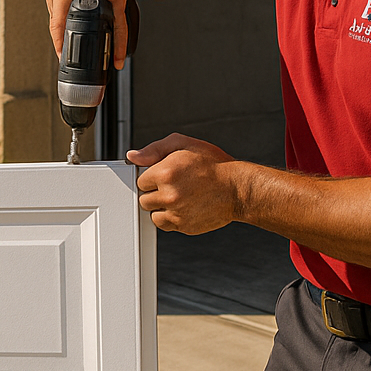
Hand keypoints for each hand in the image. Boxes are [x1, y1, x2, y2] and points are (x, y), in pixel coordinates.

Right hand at [44, 0, 130, 67]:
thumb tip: (118, 55)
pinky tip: (76, 33)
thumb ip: (119, 26)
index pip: (57, 24)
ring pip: (58, 24)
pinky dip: (68, 27)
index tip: (65, 60)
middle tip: (79, 59)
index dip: (61, 45)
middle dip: (66, 43)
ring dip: (67, 35)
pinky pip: (59, 19)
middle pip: (57, 26)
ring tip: (80, 46)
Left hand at [128, 133, 242, 233]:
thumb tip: (133, 156)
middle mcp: (169, 195)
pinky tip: (182, 207)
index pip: (141, 180)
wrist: (236, 188)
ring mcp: (176, 213)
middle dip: (155, 192)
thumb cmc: (213, 164)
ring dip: (161, 206)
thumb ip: (154, 149)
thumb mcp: (183, 144)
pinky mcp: (184, 226)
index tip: (164, 175)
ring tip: (178, 196)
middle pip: (144, 199)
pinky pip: (165, 225)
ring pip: (153, 214)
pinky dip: (170, 217)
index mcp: (165, 173)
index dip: (153, 176)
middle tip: (173, 185)